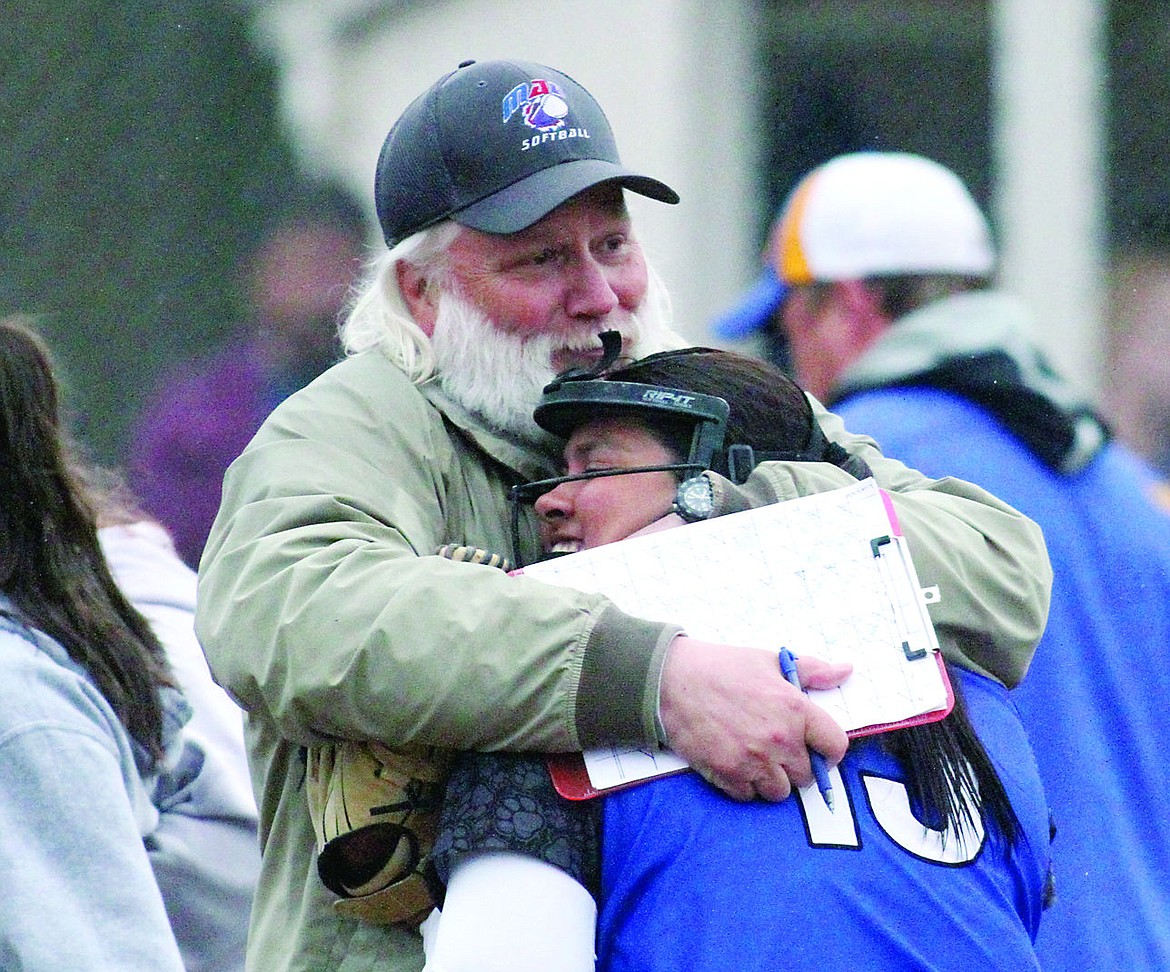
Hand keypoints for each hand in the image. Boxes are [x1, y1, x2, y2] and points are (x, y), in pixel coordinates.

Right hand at [657, 636, 850, 801]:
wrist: (672, 679)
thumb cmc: (723, 668)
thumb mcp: (771, 661)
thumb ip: (813, 670)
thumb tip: (846, 670)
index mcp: (795, 709)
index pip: (836, 746)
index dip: (829, 750)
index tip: (818, 748)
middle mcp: (779, 739)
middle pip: (809, 776)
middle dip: (797, 765)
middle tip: (779, 750)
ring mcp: (753, 760)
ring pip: (780, 792)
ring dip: (773, 780)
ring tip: (757, 759)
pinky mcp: (727, 774)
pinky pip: (750, 797)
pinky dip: (746, 786)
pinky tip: (737, 764)